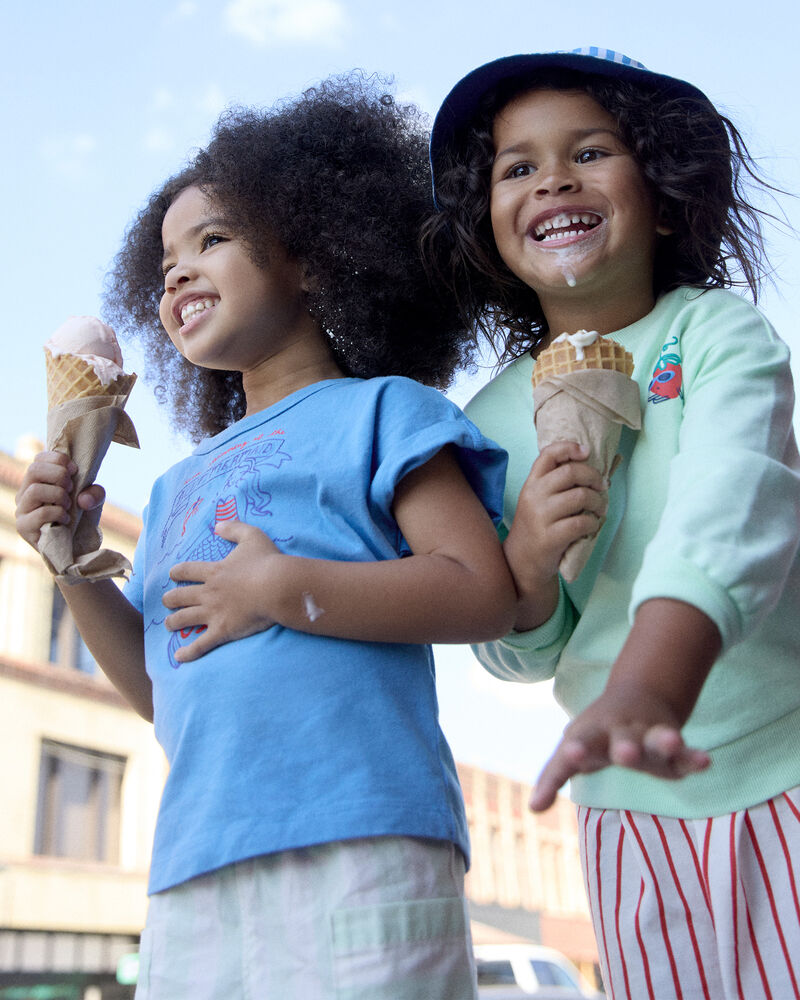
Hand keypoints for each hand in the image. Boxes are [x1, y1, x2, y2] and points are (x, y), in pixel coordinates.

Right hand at [15, 450, 104, 548]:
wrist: (78, 547)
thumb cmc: (81, 519)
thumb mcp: (93, 501)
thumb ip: (95, 493)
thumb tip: (83, 499)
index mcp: (38, 481)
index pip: (39, 459)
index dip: (58, 459)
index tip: (75, 470)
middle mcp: (26, 493)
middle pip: (34, 469)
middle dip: (59, 475)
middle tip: (71, 487)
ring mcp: (22, 510)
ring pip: (34, 490)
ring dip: (58, 495)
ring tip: (68, 505)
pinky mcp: (24, 527)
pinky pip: (39, 513)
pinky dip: (58, 513)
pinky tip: (66, 520)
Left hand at [162, 519, 281, 661]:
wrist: (278, 587)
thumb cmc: (267, 561)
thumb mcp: (252, 536)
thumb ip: (234, 528)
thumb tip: (217, 526)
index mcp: (213, 571)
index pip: (186, 571)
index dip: (177, 572)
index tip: (172, 574)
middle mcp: (208, 593)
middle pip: (179, 596)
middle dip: (170, 599)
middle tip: (167, 601)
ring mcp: (213, 613)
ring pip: (184, 619)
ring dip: (173, 622)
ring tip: (169, 625)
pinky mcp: (222, 631)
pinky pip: (201, 644)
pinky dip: (188, 652)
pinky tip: (178, 658)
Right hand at [505, 441, 606, 628]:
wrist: (521, 561)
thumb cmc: (537, 527)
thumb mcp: (537, 500)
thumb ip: (554, 483)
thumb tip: (588, 465)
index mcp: (531, 483)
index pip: (548, 454)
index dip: (570, 448)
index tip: (586, 452)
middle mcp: (534, 496)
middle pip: (571, 472)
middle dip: (594, 477)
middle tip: (602, 487)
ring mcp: (540, 517)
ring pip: (580, 497)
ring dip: (598, 502)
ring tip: (600, 509)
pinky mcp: (550, 537)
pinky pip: (581, 523)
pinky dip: (592, 523)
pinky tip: (591, 525)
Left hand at [529, 681, 710, 811]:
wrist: (636, 697)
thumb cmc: (597, 734)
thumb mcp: (574, 747)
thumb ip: (553, 777)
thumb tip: (532, 808)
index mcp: (592, 736)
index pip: (580, 746)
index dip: (576, 752)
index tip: (572, 753)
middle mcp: (622, 733)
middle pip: (623, 740)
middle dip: (625, 747)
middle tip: (624, 752)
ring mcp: (649, 737)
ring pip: (657, 739)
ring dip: (663, 741)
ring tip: (674, 741)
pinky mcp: (674, 748)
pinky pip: (685, 753)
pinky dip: (694, 757)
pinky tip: (706, 761)